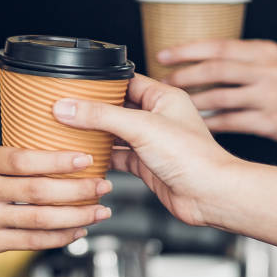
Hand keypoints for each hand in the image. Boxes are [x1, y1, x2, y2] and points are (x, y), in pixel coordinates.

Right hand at [0, 144, 112, 255]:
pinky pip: (30, 242)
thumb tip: (50, 149)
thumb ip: (3, 157)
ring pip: (39, 219)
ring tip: (99, 211)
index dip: (59, 160)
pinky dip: (57, 238)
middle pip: (38, 190)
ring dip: (75, 216)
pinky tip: (76, 231)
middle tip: (103, 185)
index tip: (86, 159)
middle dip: (77, 189)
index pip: (25, 159)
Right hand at [51, 75, 241, 226]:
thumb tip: (69, 107)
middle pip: (117, 108)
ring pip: (115, 133)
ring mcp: (152, 143)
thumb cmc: (193, 157)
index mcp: (164, 97)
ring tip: (69, 130)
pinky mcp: (147, 165)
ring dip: (95, 134)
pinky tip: (86, 157)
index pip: (126, 81)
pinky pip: (118, 157)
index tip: (75, 85)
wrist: (209, 195)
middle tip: (67, 108)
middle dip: (93, 110)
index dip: (101, 83)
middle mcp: (158, 117)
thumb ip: (101, 116)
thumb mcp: (141, 127)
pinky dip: (102, 157)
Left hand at [157, 39, 276, 147]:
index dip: (187, 50)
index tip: (163, 55)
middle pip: (215, 70)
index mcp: (264, 52)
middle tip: (163, 82)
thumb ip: (243, 57)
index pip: (218, 46)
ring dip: (192, 101)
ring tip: (174, 105)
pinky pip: (230, 122)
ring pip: (219, 97)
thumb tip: (199, 58)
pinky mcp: (270, 122)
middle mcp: (267, 71)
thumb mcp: (275, 60)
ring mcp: (269, 97)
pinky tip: (196, 124)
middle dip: (184, 76)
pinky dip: (209, 123)